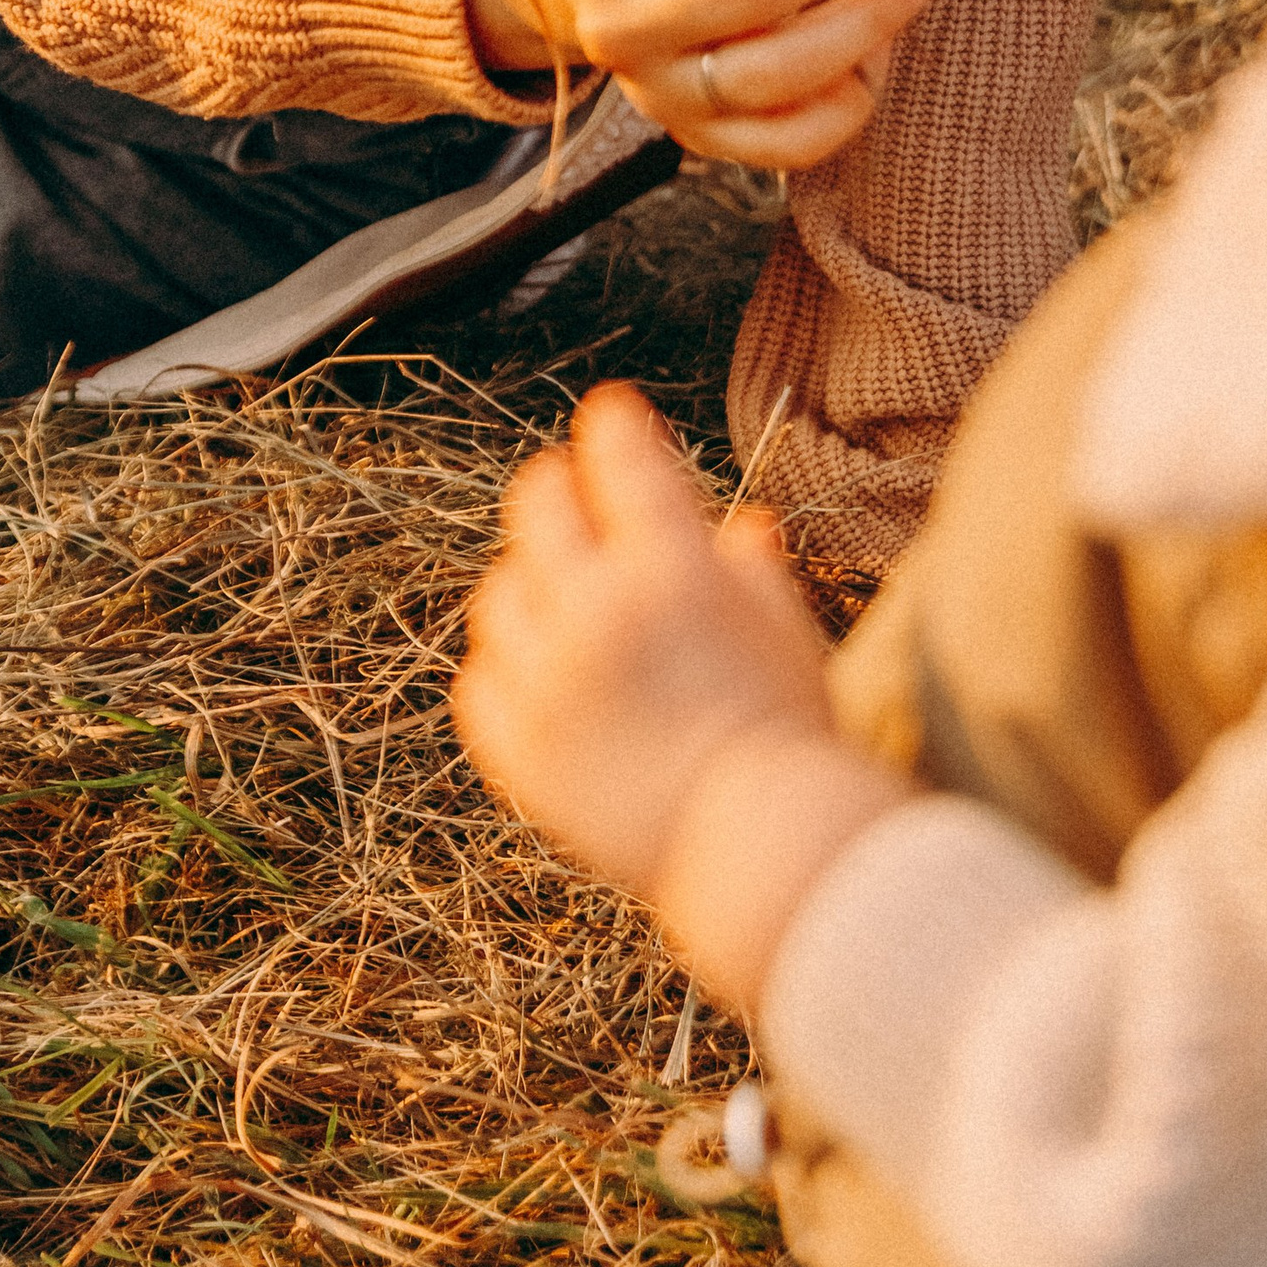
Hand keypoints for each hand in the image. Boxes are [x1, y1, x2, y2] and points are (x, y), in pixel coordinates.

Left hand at [455, 385, 907, 1008]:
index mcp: (670, 568)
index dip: (613, 428)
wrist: (753, 847)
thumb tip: (740, 527)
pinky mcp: (515, 747)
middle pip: (537, 507)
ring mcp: (546, 680)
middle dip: (555, 489)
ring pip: (499, 592)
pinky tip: (536, 672)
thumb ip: (751, 568)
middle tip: (564, 492)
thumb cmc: (787, 732)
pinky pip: (479, 681)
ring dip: (527, 582)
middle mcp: (594, 610)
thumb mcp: (786, 630)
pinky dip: (504, 667)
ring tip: (555, 596)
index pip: (620, 458)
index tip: (610, 418)